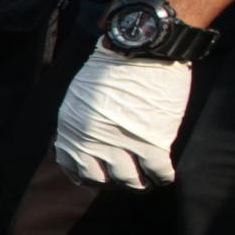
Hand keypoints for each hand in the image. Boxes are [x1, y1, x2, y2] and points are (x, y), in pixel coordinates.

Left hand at [54, 42, 190, 189]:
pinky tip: (162, 172)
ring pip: (130, 182)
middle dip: (112, 181)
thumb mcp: (79, 98)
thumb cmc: (108, 68)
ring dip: (139, 183)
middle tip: (124, 175)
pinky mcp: (153, 142)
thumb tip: (86, 144)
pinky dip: (162, 176)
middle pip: (101, 180)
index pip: (72, 167)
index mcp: (71, 129)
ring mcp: (122, 144)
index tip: (98, 177)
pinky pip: (158, 173)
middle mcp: (93, 141)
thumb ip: (80, 122)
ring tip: (145, 179)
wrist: (137, 51)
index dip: (86, 176)